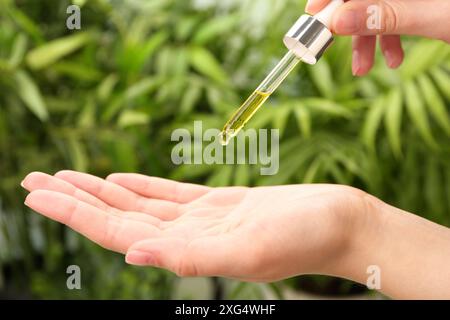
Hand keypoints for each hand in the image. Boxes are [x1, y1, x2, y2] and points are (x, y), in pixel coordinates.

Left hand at [22, 171, 367, 281]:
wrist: (339, 223)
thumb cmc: (305, 237)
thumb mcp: (249, 250)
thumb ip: (191, 257)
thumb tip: (135, 255)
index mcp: (188, 249)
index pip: (116, 231)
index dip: (75, 213)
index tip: (37, 193)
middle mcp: (187, 237)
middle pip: (117, 217)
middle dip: (74, 200)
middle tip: (32, 180)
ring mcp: (200, 220)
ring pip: (137, 204)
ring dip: (100, 192)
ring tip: (67, 178)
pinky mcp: (218, 204)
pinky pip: (167, 195)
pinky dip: (140, 187)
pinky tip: (119, 182)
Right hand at [306, 0, 449, 75]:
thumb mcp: (434, 16)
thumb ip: (386, 14)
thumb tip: (339, 19)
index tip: (313, 14)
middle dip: (349, 24)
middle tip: (331, 50)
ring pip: (378, 9)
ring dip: (367, 40)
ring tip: (366, 69)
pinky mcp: (422, 5)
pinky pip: (395, 18)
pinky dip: (388, 40)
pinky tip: (392, 61)